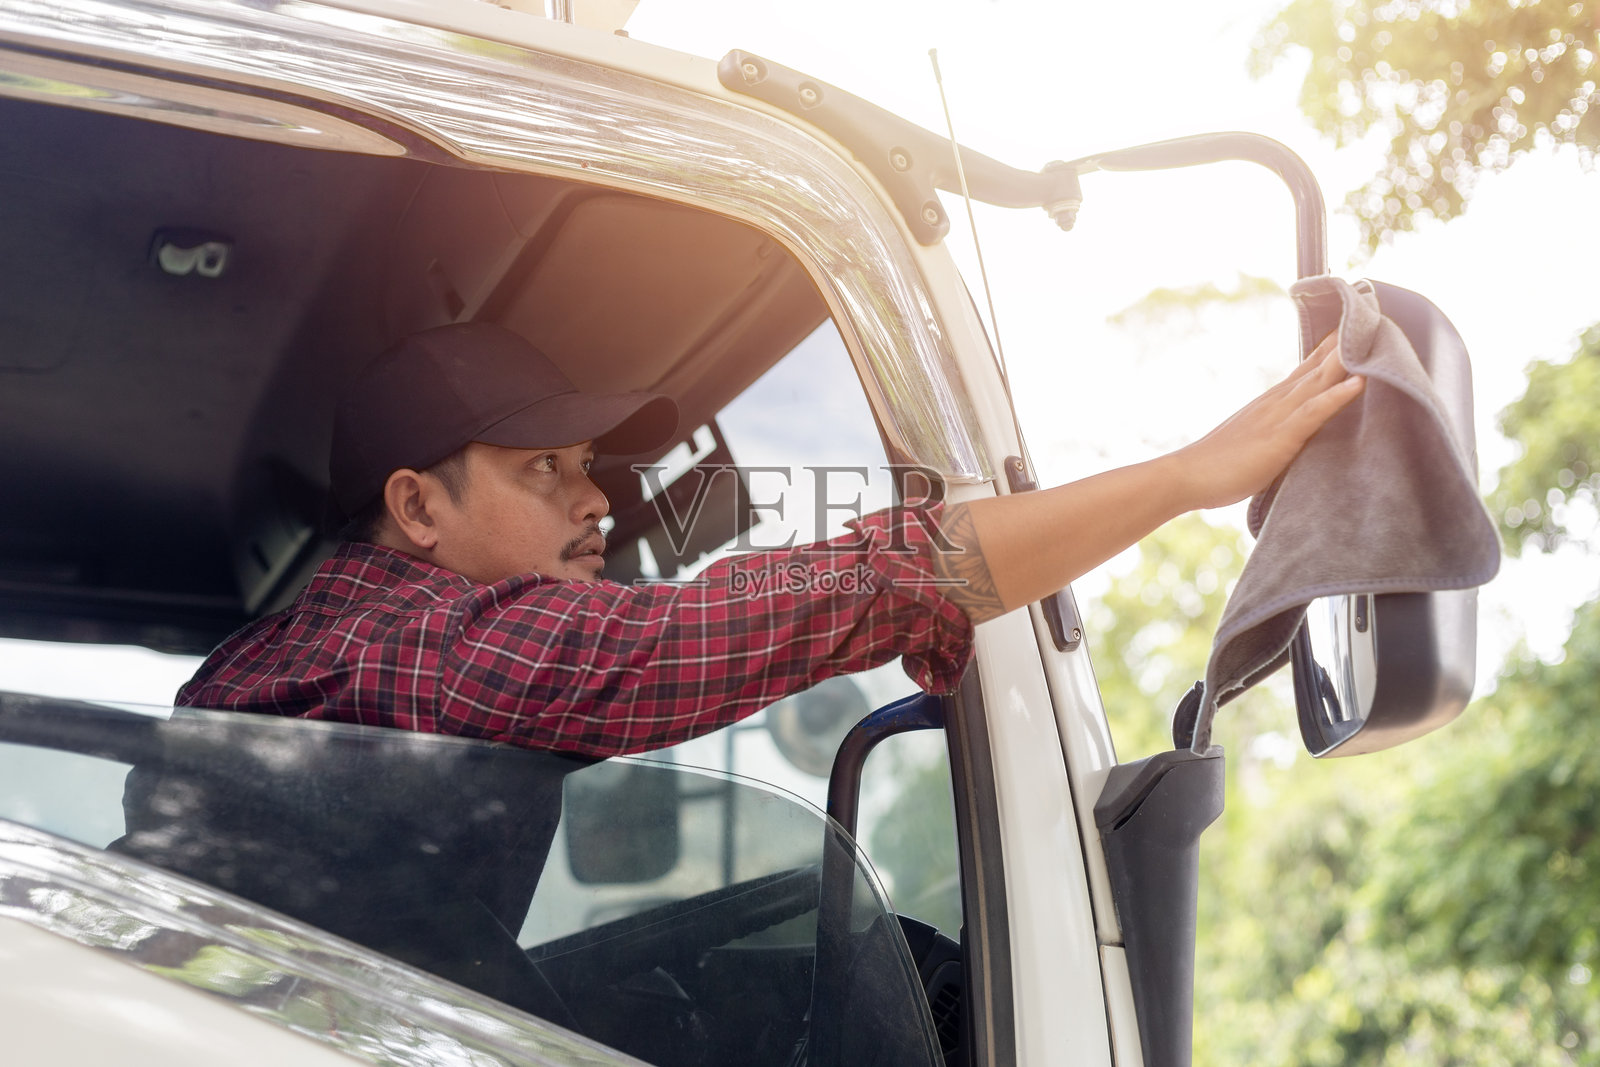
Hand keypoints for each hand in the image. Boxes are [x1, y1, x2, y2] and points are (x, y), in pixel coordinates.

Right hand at [1169, 331, 1364, 511]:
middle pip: (1319, 366)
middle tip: (1373, 317)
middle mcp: (1276, 402)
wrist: (1185, 476)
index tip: (1354, 330)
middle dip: (1347, 344)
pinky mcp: (1280, 437)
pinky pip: (1314, 412)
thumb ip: (1271, 434)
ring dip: (1348, 360)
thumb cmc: (1214, 467)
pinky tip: (1359, 383)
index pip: (1307, 369)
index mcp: (1270, 404)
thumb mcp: (1250, 443)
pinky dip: (1336, 396)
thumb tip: (1286, 437)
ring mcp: (1278, 417)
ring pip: (1320, 381)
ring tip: (1373, 336)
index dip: (1331, 350)